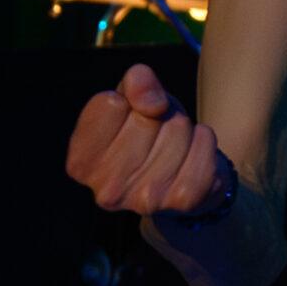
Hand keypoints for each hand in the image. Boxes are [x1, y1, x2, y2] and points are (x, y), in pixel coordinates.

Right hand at [66, 63, 224, 216]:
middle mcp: (107, 190)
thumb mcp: (131, 98)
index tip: (129, 118)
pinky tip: (194, 152)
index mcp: (81, 163)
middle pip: (147, 118)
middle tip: (157, 134)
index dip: (128, 101)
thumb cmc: (145, 131)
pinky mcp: (183, 201)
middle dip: (159, 115)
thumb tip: (154, 104)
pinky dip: (205, 141)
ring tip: (173, 145)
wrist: (181, 175)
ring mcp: (146, 200)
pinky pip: (204, 149)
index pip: (111, 104)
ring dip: (183, 129)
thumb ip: (134, 83)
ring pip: (178, 130)